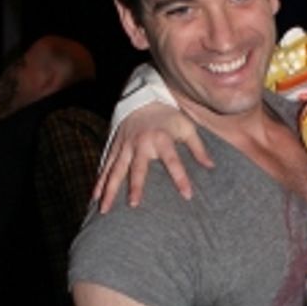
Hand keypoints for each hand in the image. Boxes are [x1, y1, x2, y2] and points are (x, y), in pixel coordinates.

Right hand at [93, 105, 213, 212]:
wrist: (143, 98)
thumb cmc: (169, 117)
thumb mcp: (187, 127)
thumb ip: (198, 148)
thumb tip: (211, 166)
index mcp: (161, 138)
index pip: (173, 161)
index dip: (180, 177)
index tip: (187, 195)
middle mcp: (140, 143)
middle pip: (137, 168)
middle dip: (135, 186)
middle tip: (134, 204)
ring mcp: (125, 145)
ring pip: (115, 169)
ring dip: (110, 188)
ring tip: (105, 208)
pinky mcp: (114, 146)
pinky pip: (106, 165)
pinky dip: (100, 180)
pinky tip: (95, 196)